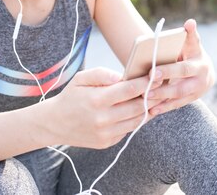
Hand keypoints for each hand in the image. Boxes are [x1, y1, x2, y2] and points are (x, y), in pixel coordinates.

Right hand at [45, 67, 163, 148]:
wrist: (54, 124)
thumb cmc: (71, 97)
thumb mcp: (81, 78)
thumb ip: (102, 74)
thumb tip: (122, 76)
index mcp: (97, 99)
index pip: (129, 90)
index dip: (146, 82)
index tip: (157, 76)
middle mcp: (103, 119)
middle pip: (137, 106)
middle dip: (152, 95)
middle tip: (162, 86)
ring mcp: (106, 133)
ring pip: (137, 120)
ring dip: (148, 109)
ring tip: (156, 98)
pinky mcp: (107, 142)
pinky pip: (128, 130)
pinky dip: (136, 120)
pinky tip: (141, 110)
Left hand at [146, 19, 214, 115]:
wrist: (205, 72)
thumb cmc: (193, 53)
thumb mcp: (193, 44)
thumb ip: (190, 35)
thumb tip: (190, 22)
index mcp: (200, 65)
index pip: (184, 69)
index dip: (169, 71)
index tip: (153, 71)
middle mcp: (201, 81)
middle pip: (180, 87)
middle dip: (163, 88)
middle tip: (145, 88)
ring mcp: (197, 93)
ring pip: (177, 98)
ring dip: (161, 99)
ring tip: (145, 98)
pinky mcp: (191, 101)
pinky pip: (176, 106)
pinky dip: (164, 108)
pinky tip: (151, 110)